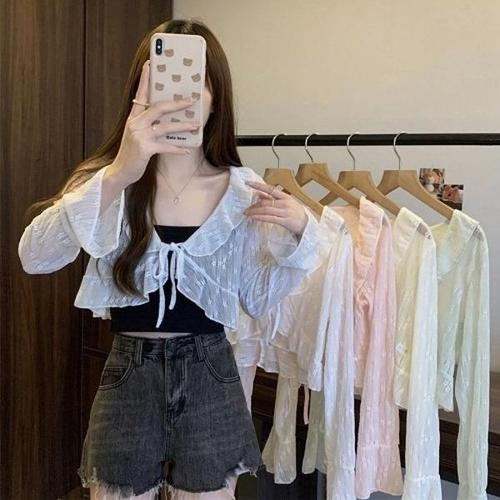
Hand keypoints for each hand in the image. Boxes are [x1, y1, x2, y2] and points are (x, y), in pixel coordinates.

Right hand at [109, 59, 201, 184]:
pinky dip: (177, 148)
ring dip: (183, 126)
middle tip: (191, 100)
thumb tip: (166, 120)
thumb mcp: (137, 135)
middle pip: (158, 107)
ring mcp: (139, 135)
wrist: (120, 171)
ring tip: (196, 126)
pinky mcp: (144, 148)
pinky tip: (187, 149)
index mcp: (133, 118)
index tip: (150, 64)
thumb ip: (147, 125)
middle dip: (177, 103)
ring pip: (165, 126)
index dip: (145, 79)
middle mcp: (135, 123)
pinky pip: (166, 146)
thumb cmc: (132, 153)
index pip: (140, 94)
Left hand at [243, 180, 308, 236]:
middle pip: (266, 201)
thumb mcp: (285, 202)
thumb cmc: (295, 213)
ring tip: (247, 213)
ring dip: (255, 211)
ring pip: (266, 210)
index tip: (248, 183)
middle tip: (246, 208)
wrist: (306, 224)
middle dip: (254, 205)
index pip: (270, 188)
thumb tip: (258, 194)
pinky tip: (254, 217)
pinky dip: (260, 217)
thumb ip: (272, 198)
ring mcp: (285, 212)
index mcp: (285, 196)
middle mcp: (285, 203)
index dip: (258, 185)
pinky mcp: (285, 221)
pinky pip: (270, 218)